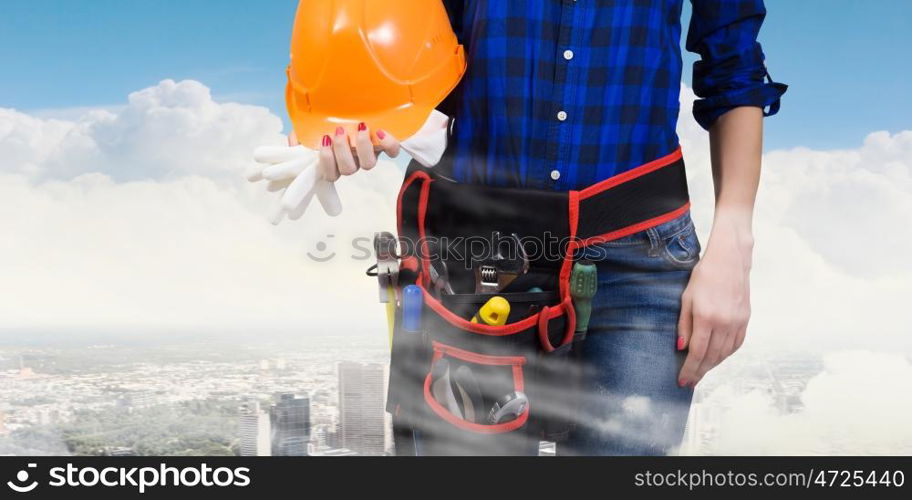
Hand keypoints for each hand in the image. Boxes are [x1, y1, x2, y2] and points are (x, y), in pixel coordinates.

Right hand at [245, 123, 398, 223]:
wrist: (354, 102)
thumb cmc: (329, 118)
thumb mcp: (310, 124)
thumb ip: (300, 135)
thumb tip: (293, 144)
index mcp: (334, 160)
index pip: (329, 174)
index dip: (326, 163)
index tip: (322, 143)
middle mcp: (352, 161)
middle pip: (348, 170)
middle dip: (341, 152)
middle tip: (338, 132)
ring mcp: (369, 154)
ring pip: (368, 165)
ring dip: (363, 147)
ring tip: (360, 128)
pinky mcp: (386, 146)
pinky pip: (392, 152)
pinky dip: (388, 144)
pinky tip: (381, 131)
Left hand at [677, 213, 753, 386]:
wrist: (729, 261)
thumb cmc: (703, 276)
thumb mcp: (687, 298)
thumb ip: (684, 324)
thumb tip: (682, 348)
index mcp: (707, 317)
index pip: (697, 352)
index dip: (689, 369)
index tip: (683, 381)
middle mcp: (724, 323)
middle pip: (711, 357)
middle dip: (699, 372)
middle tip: (690, 382)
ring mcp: (737, 322)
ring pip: (725, 353)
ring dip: (712, 366)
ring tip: (701, 372)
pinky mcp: (745, 319)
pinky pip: (736, 344)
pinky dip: (726, 355)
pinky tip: (717, 358)